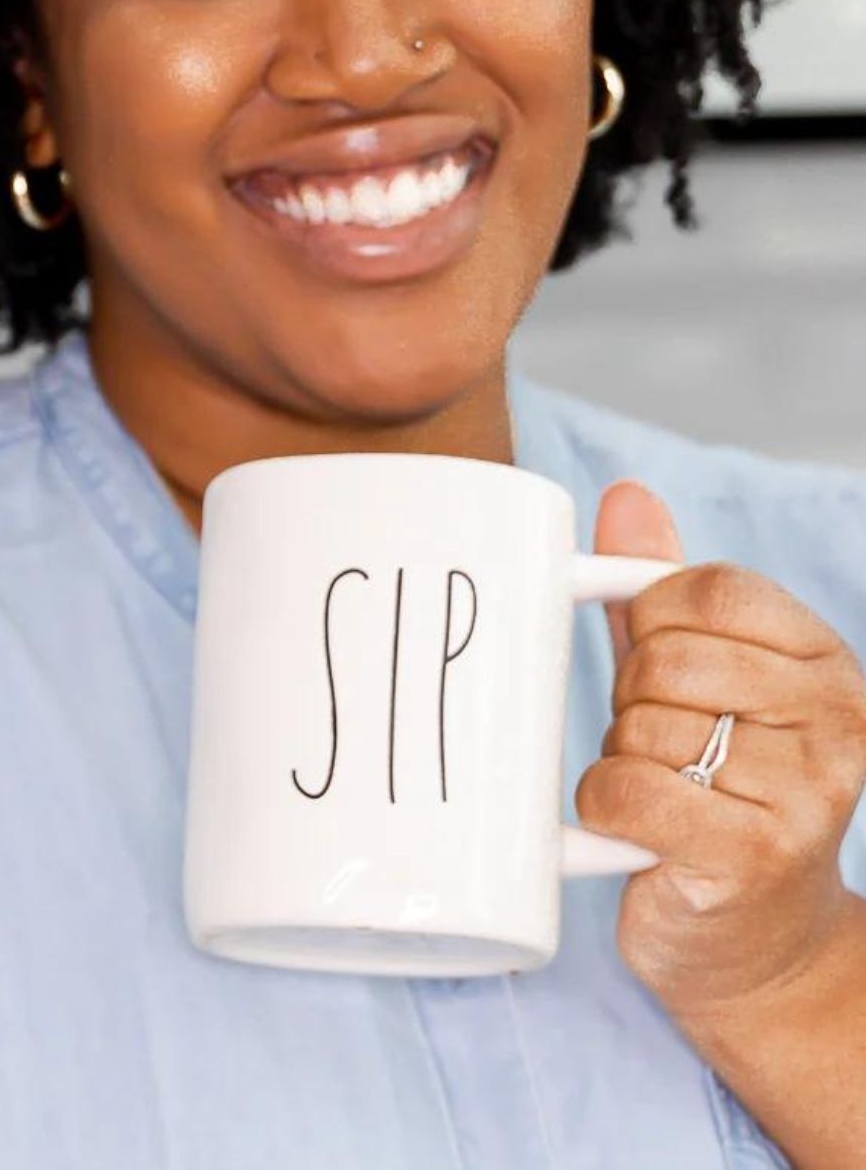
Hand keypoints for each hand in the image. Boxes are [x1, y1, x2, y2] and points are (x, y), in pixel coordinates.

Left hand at [575, 479, 865, 1019]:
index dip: (650, 621)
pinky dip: (603, 805)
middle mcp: (833, 722)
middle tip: (658, 742)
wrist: (759, 944)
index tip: (657, 663)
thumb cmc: (718, 787)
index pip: (707, 591)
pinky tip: (630, 826)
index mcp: (826, 660)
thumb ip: (663, 586)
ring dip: (622, 758)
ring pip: (643, 727)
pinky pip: (628, 790)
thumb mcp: (699, 676)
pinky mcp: (750, 860)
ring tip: (660, 791)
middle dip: (633, 698)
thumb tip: (626, 494)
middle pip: (668, 658)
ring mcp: (802, 795)